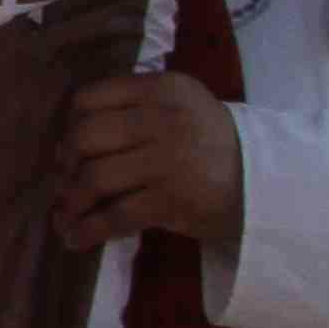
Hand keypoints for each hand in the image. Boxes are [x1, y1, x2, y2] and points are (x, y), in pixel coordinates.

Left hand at [58, 70, 244, 254]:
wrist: (265, 180)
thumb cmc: (209, 143)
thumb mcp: (177, 107)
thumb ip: (130, 110)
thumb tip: (63, 143)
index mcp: (161, 89)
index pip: (88, 99)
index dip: (68, 126)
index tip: (68, 147)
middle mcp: (165, 119)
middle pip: (84, 137)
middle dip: (65, 164)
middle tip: (63, 182)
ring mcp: (170, 160)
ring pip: (94, 178)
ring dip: (71, 201)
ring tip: (64, 215)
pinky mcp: (174, 200)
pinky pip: (115, 215)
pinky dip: (88, 229)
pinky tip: (75, 238)